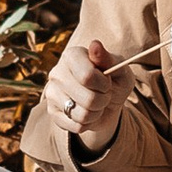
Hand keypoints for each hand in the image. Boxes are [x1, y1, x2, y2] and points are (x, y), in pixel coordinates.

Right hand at [43, 33, 130, 156]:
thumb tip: (95, 44)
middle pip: (88, 99)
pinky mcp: (52, 112)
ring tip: (96, 104)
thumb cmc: (114, 81)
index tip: (108, 82)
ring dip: (96, 113)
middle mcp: (57, 72)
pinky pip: (76, 126)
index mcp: (72, 55)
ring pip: (82, 115)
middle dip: (103, 101)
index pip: (87, 76)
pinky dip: (88, 123)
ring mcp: (51, 93)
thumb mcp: (119, 69)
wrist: (107, 103)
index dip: (104, 84)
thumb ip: (108, 58)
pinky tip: (87, 113)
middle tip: (104, 95)